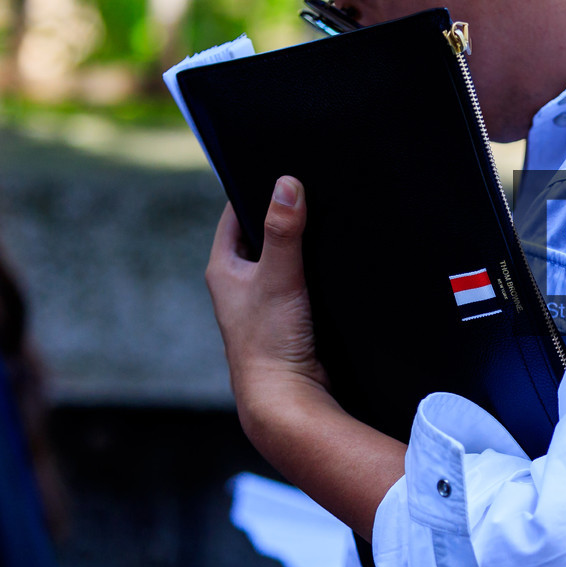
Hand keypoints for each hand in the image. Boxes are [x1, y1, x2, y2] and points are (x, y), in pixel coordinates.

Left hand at [204, 176, 406, 538]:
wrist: (288, 400)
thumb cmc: (270, 342)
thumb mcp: (278, 276)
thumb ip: (283, 230)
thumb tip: (286, 184)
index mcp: (224, 269)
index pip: (235, 214)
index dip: (254, 188)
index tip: (281, 166)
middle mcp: (241, 285)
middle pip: (265, 234)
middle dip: (288, 214)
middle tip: (315, 189)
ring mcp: (267, 303)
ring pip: (288, 259)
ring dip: (307, 245)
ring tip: (332, 220)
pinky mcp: (293, 319)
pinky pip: (307, 282)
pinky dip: (320, 271)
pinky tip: (341, 262)